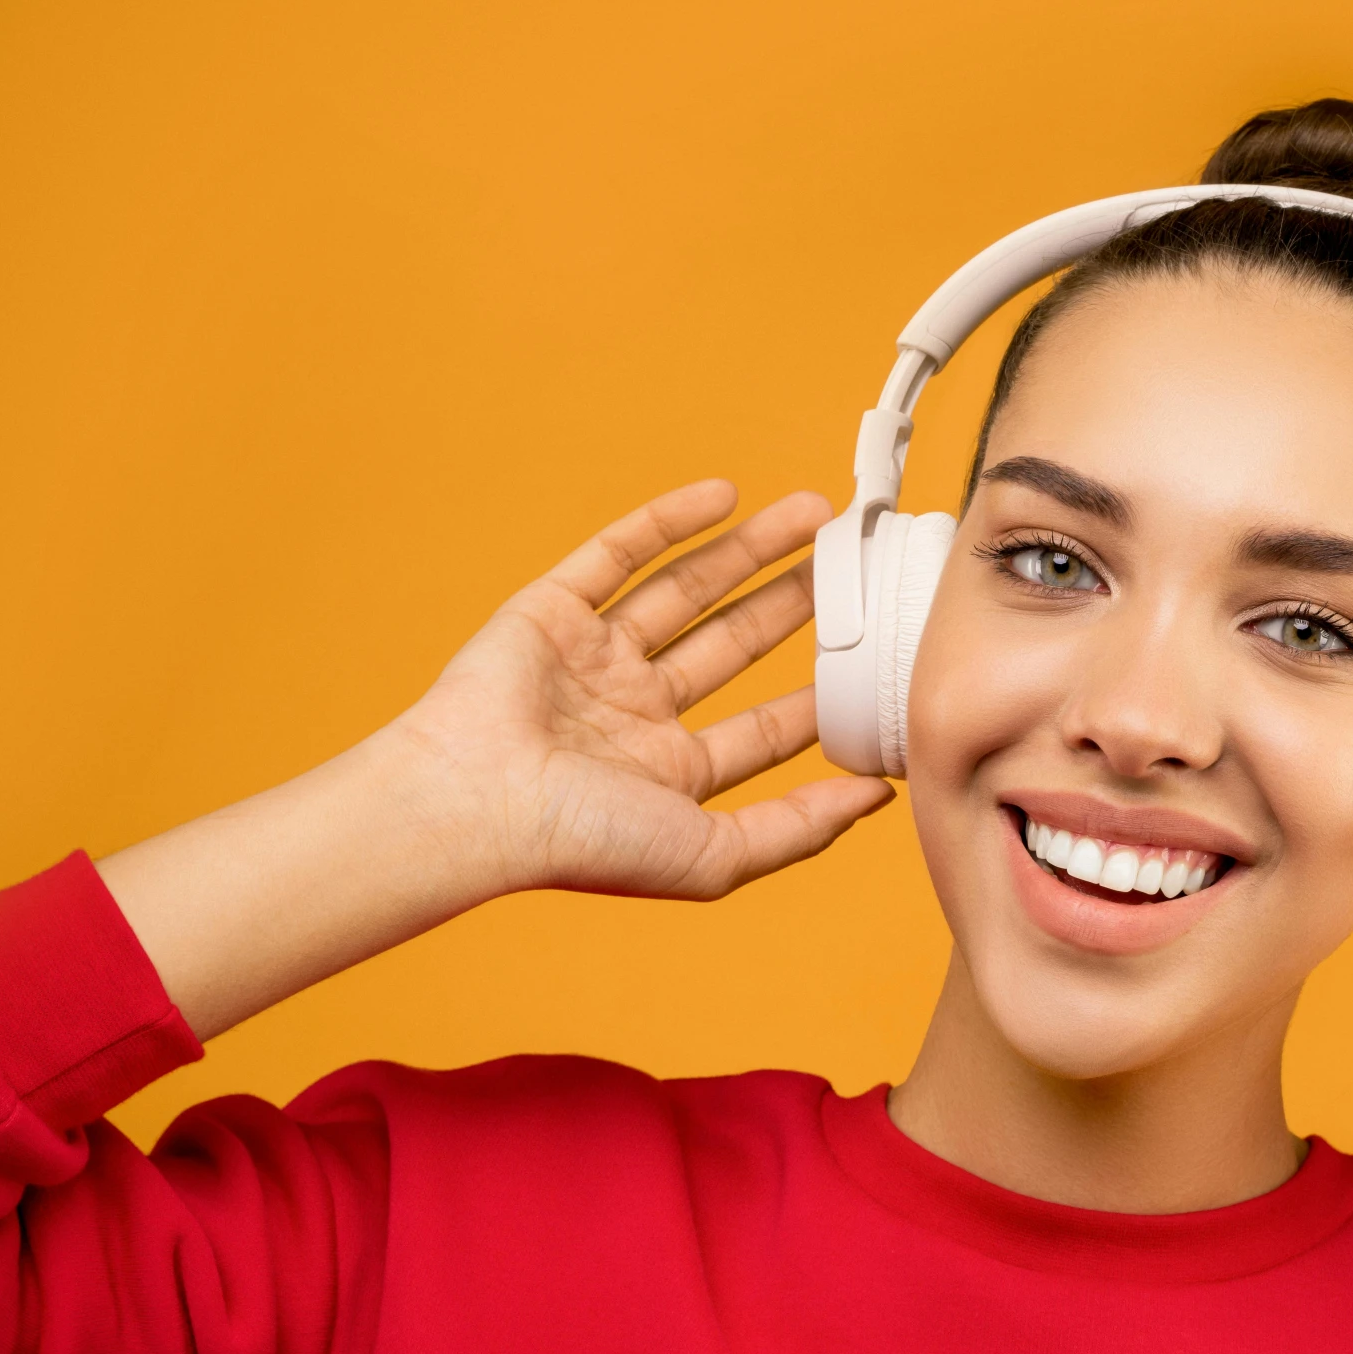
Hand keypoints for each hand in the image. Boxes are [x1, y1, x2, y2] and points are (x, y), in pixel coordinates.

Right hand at [389, 478, 895, 906]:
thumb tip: (877, 801)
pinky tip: (724, 496)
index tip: (874, 655)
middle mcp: (632, 716)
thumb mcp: (714, 856)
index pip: (761, 728)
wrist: (475, 805)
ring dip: (748, 551)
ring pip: (685, 592)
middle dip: (792, 604)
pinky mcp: (549, 613)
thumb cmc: (584, 844)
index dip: (818, 694)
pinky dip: (668, 522)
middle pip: (732, 645)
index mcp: (668, 777)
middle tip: (850, 564)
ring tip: (813, 515)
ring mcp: (591, 660)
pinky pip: (616, 555)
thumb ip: (797, 830)